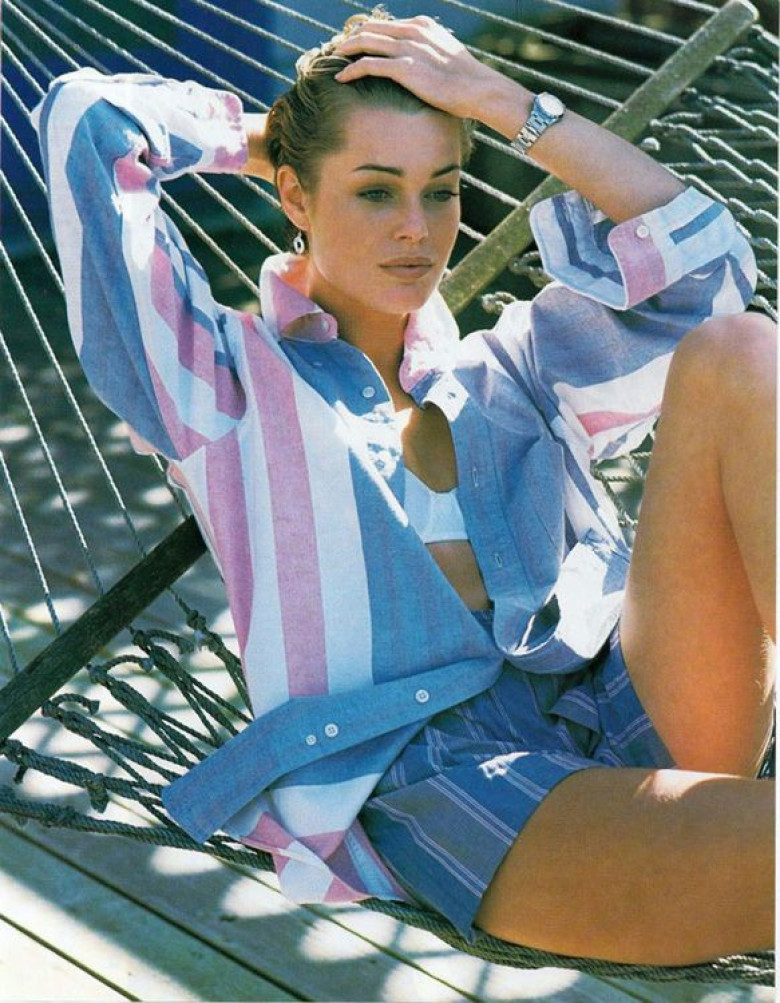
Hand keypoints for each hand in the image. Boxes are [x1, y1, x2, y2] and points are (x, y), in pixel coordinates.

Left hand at [334, 15, 526, 135]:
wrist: (478, 89)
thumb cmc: (466, 80)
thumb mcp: (445, 57)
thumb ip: (428, 53)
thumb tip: (419, 67)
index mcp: (421, 25)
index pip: (386, 25)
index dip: (366, 33)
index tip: (354, 44)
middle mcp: (412, 31)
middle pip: (371, 29)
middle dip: (351, 38)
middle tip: (338, 51)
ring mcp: (408, 48)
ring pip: (365, 42)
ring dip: (346, 51)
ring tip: (335, 61)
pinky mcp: (404, 68)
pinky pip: (369, 65)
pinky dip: (352, 70)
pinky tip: (342, 78)